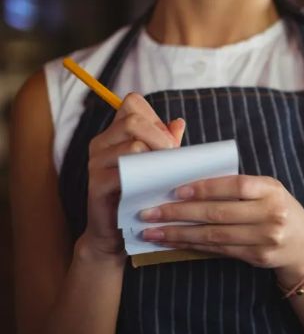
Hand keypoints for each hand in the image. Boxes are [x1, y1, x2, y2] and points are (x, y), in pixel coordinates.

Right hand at [80, 93, 184, 262]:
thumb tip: (178, 122)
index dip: (155, 117)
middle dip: (161, 137)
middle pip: (133, 120)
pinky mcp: (96, 184)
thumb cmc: (140, 194)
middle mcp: (101, 143)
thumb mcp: (156, 165)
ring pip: (133, 145)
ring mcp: (95, 163)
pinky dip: (145, 177)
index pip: (132, 103)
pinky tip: (154, 187)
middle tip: (173, 158)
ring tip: (166, 175)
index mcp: (114, 134)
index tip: (168, 141)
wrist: (116, 231)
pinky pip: (125, 172)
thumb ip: (166, 143)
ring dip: (157, 159)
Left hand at [139, 175, 303, 285]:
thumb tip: (190, 184)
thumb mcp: (267, 191)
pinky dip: (193, 245)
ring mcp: (266, 238)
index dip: (204, 188)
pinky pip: (219, 250)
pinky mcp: (258, 257)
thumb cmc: (278, 209)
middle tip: (149, 213)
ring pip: (214, 235)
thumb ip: (238, 187)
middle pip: (218, 213)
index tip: (175, 191)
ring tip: (152, 232)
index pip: (235, 186)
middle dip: (179, 213)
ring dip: (179, 234)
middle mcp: (271, 213)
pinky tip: (174, 242)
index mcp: (271, 189)